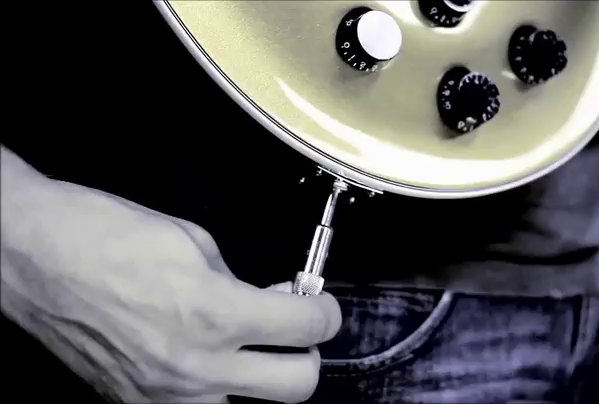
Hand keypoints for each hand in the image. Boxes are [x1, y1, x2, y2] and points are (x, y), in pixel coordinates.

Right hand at [0, 149, 341, 402]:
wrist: (31, 256)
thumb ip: (240, 279)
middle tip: (293, 331)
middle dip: (306, 355)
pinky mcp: (135, 403)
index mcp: (215, 312)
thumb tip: (269, 297)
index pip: (306, 326)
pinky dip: (213, 385)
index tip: (321, 306)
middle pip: (297, 386)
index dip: (325, 312)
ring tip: (245, 345)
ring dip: (260, 378)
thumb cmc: (101, 235)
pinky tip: (201, 356)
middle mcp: (196, 364)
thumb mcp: (191, 241)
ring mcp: (165, 394)